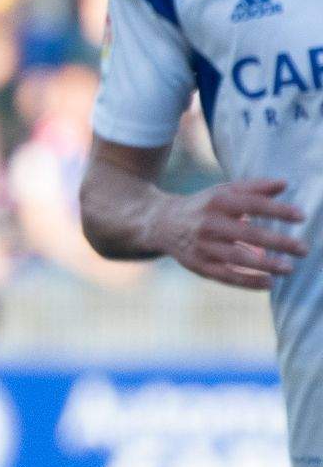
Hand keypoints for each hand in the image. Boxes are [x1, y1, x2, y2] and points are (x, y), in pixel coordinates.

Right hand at [155, 178, 306, 290]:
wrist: (162, 224)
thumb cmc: (204, 206)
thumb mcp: (223, 192)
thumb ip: (254, 188)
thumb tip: (285, 183)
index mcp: (217, 201)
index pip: (252, 205)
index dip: (277, 210)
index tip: (301, 217)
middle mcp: (208, 224)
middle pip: (248, 234)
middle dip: (278, 242)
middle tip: (304, 249)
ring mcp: (203, 246)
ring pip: (237, 258)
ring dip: (265, 264)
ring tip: (289, 268)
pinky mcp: (199, 265)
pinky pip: (226, 276)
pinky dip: (248, 282)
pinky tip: (269, 283)